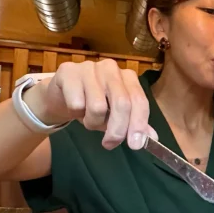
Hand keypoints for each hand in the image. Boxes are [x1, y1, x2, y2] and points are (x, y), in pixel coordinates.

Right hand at [24, 59, 156, 149]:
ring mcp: (89, 67)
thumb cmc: (92, 104)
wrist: (61, 96)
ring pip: (97, 106)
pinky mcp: (68, 71)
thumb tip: (152, 139)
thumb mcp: (116, 116)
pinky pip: (76, 103)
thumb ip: (134, 125)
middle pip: (122, 103)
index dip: (139, 124)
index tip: (135, 145)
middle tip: (109, 144)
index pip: (139, 101)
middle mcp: (111, 68)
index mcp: (128, 77)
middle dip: (117, 130)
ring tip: (89, 120)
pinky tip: (74, 107)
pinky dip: (75, 113)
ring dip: (92, 122)